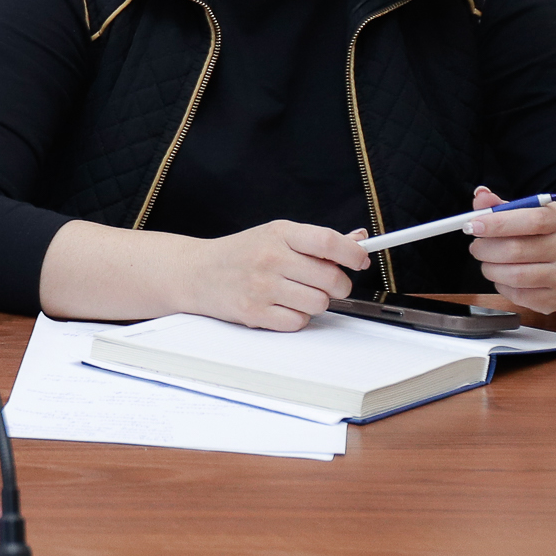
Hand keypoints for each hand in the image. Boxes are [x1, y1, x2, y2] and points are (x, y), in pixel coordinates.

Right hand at [181, 220, 371, 330]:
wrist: (196, 272)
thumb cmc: (240, 253)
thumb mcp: (275, 236)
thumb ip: (316, 240)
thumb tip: (359, 238)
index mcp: (279, 233)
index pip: (329, 241)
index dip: (353, 253)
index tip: (359, 260)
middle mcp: (270, 257)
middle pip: (331, 278)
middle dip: (336, 285)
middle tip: (323, 282)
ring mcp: (261, 286)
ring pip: (319, 303)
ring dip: (315, 303)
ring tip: (296, 294)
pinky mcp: (254, 312)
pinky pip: (298, 322)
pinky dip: (296, 318)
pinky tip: (281, 306)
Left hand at [465, 184, 555, 312]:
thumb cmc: (538, 236)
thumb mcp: (523, 214)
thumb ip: (499, 205)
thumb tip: (481, 195)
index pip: (532, 220)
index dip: (497, 223)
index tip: (473, 225)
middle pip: (516, 250)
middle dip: (485, 248)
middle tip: (476, 247)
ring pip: (514, 275)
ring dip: (490, 269)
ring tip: (488, 262)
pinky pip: (517, 295)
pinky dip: (501, 285)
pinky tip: (504, 277)